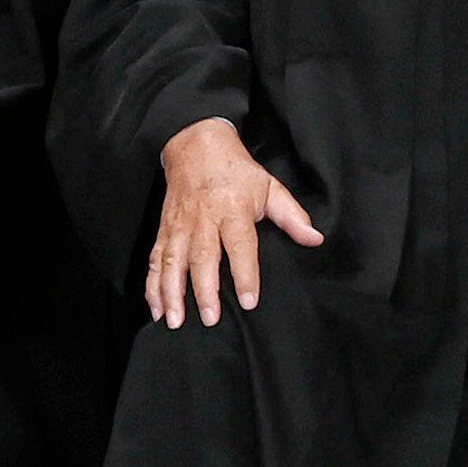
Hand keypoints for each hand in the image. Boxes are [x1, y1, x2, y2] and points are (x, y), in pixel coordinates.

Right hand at [146, 118, 323, 329]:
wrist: (196, 145)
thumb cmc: (236, 172)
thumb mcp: (269, 187)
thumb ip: (292, 216)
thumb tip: (315, 239)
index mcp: (232, 210)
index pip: (240, 245)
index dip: (245, 273)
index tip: (248, 300)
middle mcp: (203, 220)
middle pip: (202, 257)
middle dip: (204, 290)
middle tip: (211, 319)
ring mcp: (180, 226)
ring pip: (172, 262)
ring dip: (172, 292)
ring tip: (176, 321)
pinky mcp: (164, 231)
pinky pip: (155, 260)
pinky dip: (152, 286)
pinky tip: (156, 309)